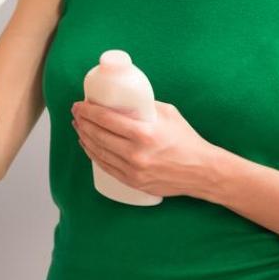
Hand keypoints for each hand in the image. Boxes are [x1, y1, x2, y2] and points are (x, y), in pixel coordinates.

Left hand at [71, 100, 222, 199]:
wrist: (202, 171)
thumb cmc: (187, 140)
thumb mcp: (168, 113)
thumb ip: (145, 106)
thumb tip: (126, 97)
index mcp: (144, 134)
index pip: (106, 120)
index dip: (88, 111)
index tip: (79, 105)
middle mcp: (136, 154)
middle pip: (98, 136)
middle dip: (82, 122)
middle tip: (77, 113)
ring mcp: (133, 171)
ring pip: (99, 152)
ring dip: (84, 138)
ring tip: (79, 127)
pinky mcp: (133, 182)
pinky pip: (106, 167)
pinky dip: (93, 155)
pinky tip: (88, 146)